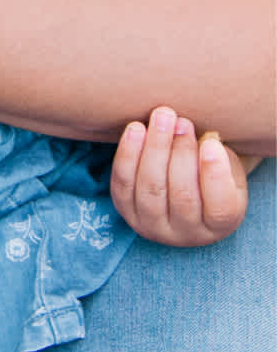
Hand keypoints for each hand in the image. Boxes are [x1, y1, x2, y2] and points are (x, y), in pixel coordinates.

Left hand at [110, 106, 255, 245]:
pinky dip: (128, 154)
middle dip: (181, 153)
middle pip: (182, 195)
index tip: (211, 142)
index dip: (215, 175)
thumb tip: (205, 140)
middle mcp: (186, 234)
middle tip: (182, 122)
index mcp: (220, 226)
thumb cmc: (211, 176)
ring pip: (150, 188)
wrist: (180, 193)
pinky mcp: (125, 211)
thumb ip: (221, 159)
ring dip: (155, 148)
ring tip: (162, 117)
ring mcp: (152, 226)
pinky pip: (123, 182)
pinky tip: (136, 129)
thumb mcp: (228, 171)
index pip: (221, 208)